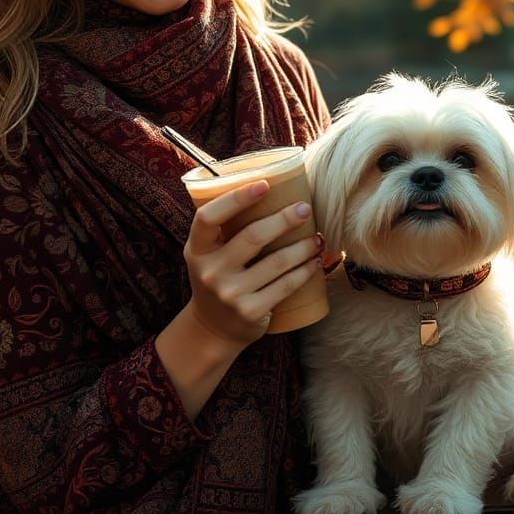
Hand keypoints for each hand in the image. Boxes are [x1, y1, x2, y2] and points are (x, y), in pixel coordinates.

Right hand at [183, 180, 323, 349]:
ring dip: (302, 247)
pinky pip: (285, 286)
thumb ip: (224, 229)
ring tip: (318, 237)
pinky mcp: (250, 311)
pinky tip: (315, 261)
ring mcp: (230, 294)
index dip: (236, 198)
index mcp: (196, 250)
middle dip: (284, 220)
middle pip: (252, 237)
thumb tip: (267, 189)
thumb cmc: (217, 278)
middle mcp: (210, 271)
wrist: (212, 330)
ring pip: (276, 262)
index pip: (209, 217)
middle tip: (304, 208)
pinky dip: (305, 271)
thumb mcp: (207, 255)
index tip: (264, 184)